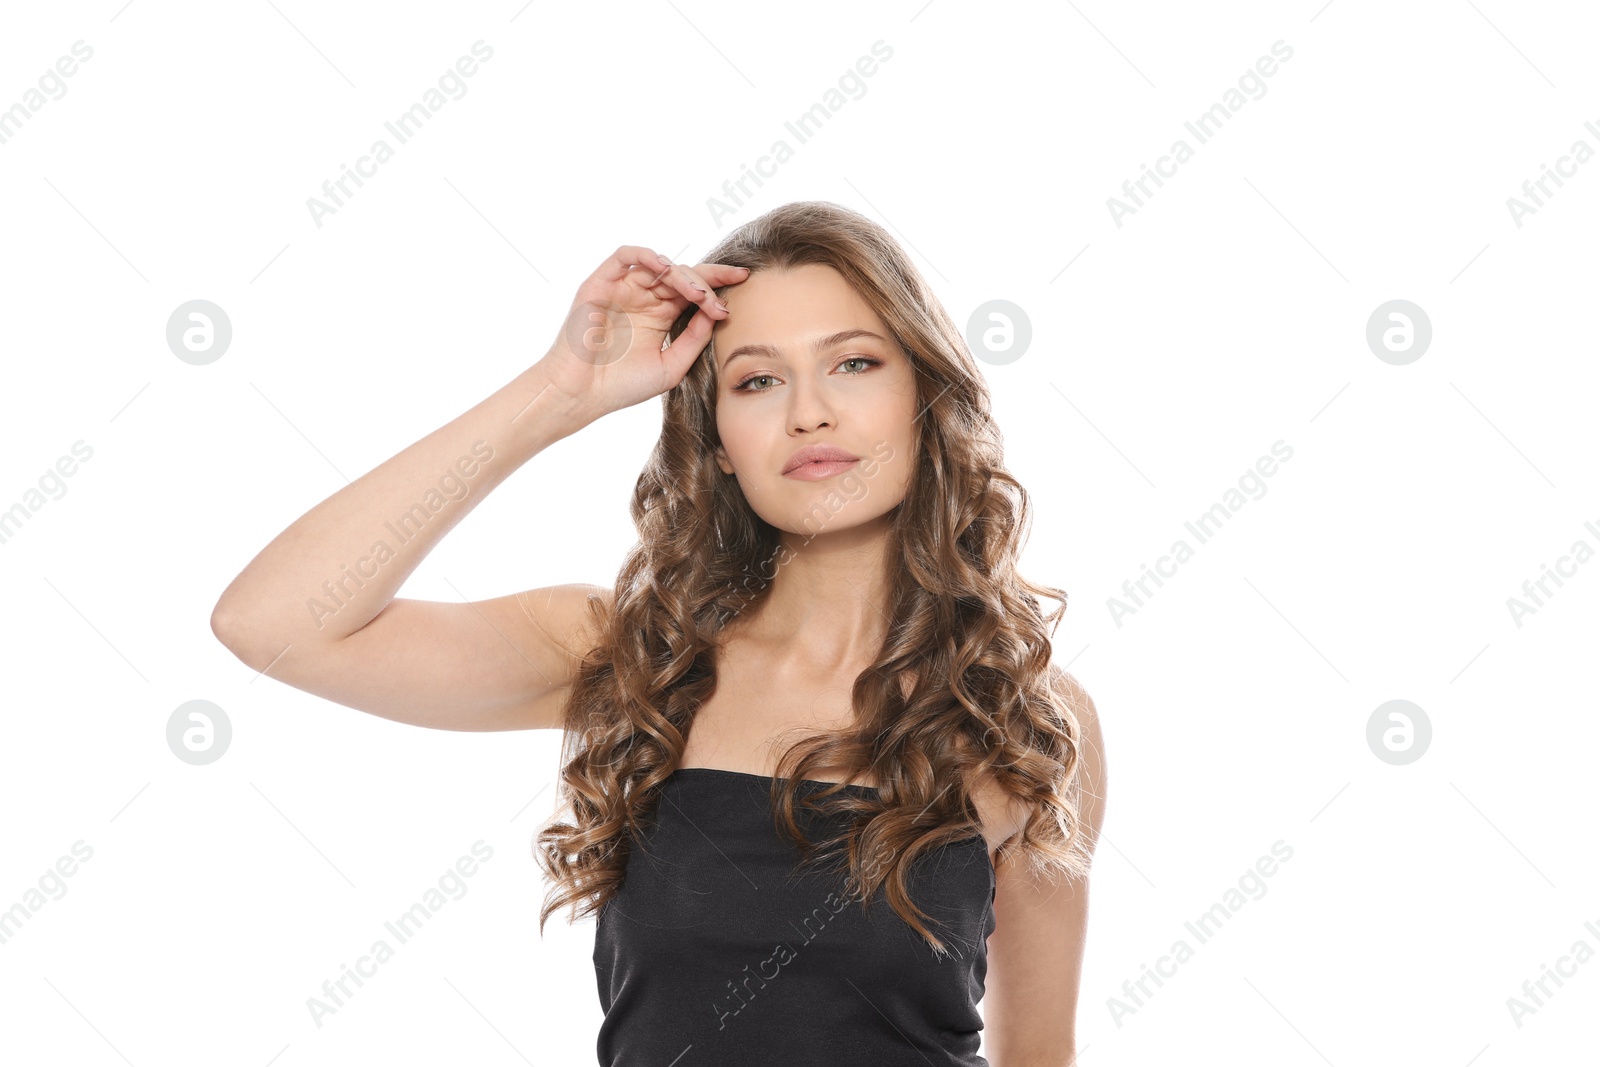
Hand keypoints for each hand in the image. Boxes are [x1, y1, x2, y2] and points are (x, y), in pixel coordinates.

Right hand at [537, 245, 748, 418]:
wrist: (582, 395)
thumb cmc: (623, 387)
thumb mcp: (672, 366)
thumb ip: (695, 339)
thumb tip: (717, 312)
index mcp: (661, 315)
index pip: (694, 291)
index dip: (719, 283)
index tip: (745, 281)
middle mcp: (643, 298)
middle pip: (682, 275)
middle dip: (708, 281)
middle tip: (723, 296)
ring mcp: (622, 289)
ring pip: (659, 265)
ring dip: (683, 275)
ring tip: (699, 294)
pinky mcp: (600, 284)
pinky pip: (624, 255)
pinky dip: (647, 255)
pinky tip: (666, 269)